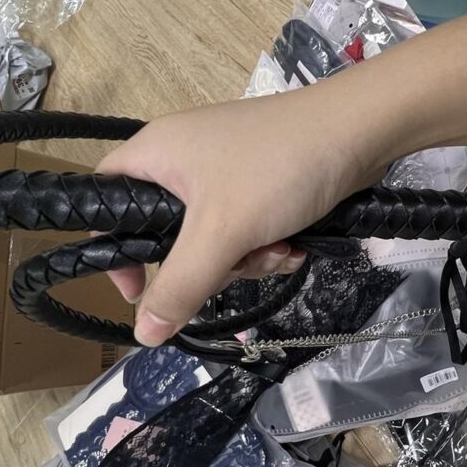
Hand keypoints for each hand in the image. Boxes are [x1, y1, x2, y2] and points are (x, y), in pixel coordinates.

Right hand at [96, 87, 384, 345]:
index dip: (114, 249)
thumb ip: (179, 286)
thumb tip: (143, 334)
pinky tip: (294, 247)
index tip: (138, 290)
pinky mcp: (259, 184)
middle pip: (166, 236)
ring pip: (212, 242)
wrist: (359, 132)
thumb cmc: (277, 170)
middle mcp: (181, 160)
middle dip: (207, 264)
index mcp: (154, 155)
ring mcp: (223, 172)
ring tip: (277, 251)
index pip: (106, 204)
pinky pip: (246, 232)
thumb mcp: (221, 233)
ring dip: (245, 260)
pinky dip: (266, 246)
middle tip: (233, 265)